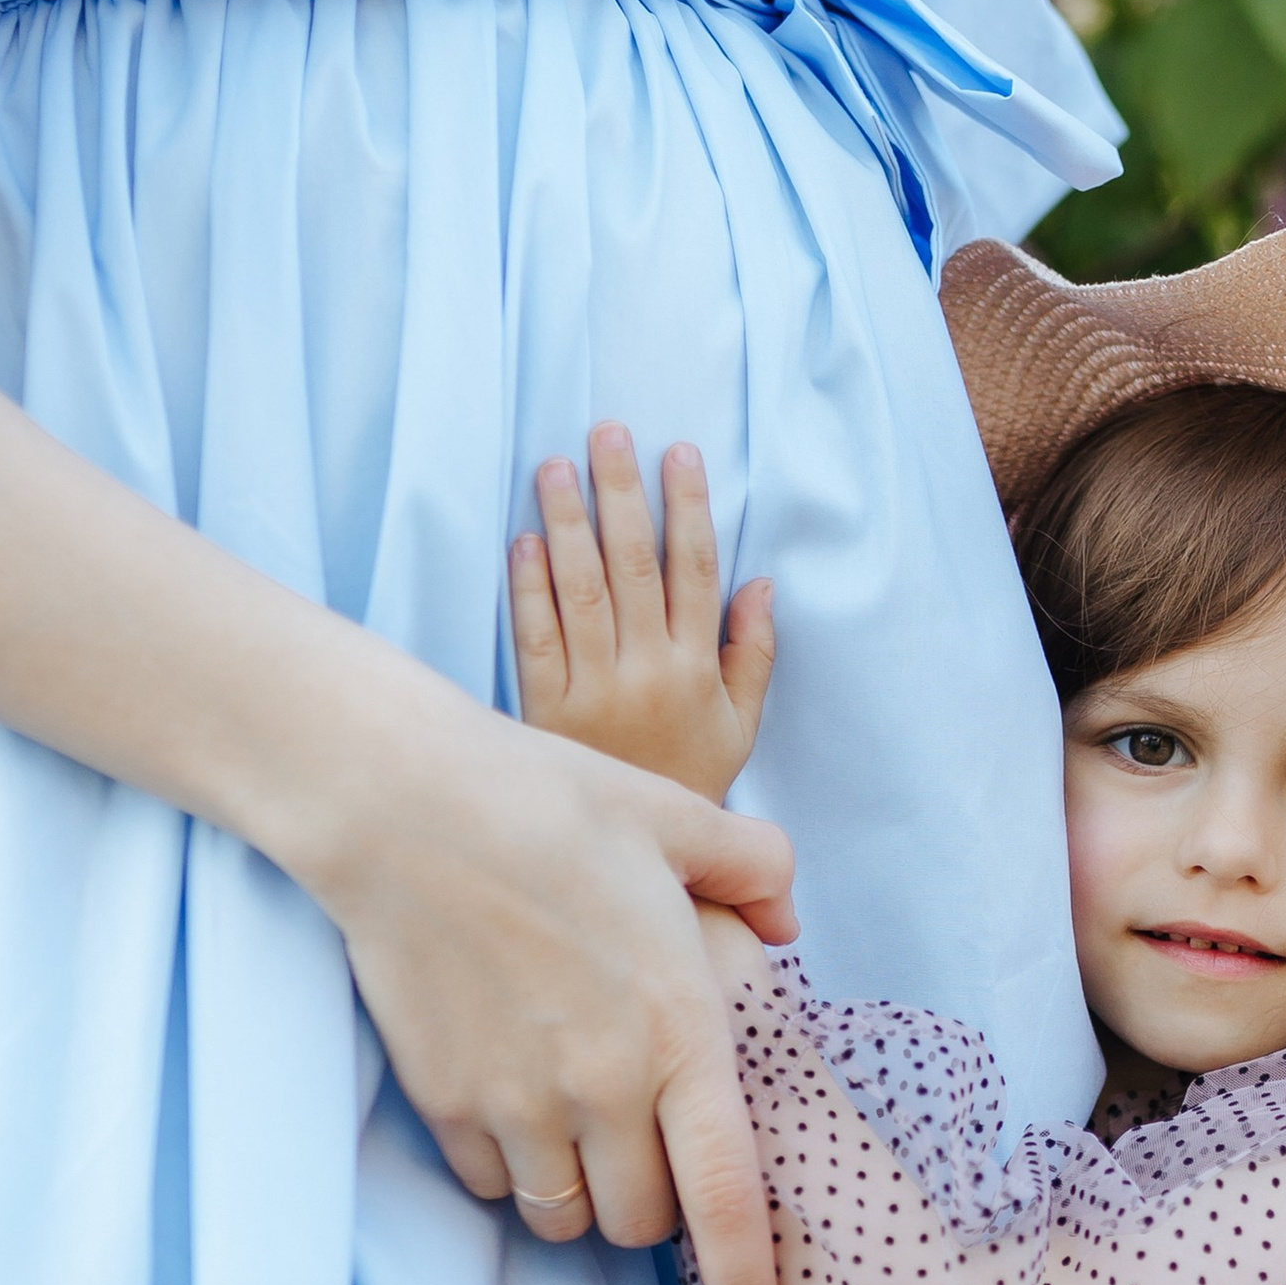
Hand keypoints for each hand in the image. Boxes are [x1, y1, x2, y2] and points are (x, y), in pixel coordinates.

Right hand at [307, 687, 797, 1284]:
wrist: (400, 805)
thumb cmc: (547, 800)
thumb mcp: (678, 816)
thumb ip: (757, 874)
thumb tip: (787, 931)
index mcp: (681, 1030)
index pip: (726, 1197)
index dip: (749, 1284)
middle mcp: (604, 1088)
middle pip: (642, 1224)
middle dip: (655, 1206)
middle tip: (650, 1146)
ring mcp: (517, 1102)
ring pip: (563, 1217)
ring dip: (580, 1193)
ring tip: (577, 1125)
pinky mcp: (445, 1100)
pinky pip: (488, 1183)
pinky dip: (507, 1166)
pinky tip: (510, 1097)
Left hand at [511, 427, 772, 801]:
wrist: (635, 850)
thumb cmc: (691, 777)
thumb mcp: (742, 724)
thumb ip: (754, 653)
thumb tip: (759, 582)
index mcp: (699, 668)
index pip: (695, 571)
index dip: (689, 509)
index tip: (679, 454)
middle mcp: (650, 671)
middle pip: (635, 564)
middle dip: (622, 492)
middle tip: (609, 433)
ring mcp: (596, 688)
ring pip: (583, 589)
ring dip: (569, 521)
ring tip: (556, 466)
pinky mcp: (548, 708)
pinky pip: (538, 637)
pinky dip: (530, 586)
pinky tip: (525, 539)